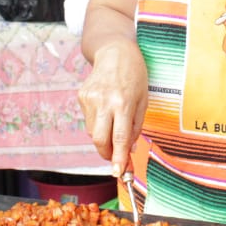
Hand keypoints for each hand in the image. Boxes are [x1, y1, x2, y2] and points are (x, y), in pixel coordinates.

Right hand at [76, 38, 148, 177]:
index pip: (119, 138)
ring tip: (113, 123)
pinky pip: (88, 119)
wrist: (114, 51)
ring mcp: (90, 99)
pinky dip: (98, 122)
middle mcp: (104, 102)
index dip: (118, 159)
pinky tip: (105, 108)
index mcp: (123, 103)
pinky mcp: (81, 96)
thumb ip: (136, 127)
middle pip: (99, 140)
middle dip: (106, 154)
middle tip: (114, 158)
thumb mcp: (143, 100)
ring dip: (103, 137)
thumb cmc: (135, 75)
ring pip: (92, 132)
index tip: (118, 173)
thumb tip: (127, 150)